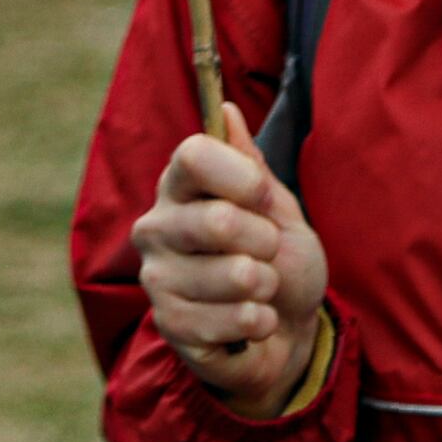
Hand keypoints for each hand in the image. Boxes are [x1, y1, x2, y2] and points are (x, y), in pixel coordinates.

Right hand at [133, 110, 329, 415]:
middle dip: (266, 241)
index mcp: (179, 187)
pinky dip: (261, 321)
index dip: (239, 175)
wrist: (285, 332)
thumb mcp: (277, 209)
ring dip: (267, 286)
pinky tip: (252, 321)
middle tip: (267, 253)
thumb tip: (226, 109)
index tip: (263, 195)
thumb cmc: (279, 261)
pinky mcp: (170, 325)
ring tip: (259, 290)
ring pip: (236, 274)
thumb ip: (251, 165)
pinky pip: (236, 318)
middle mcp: (156, 226)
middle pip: (219, 220)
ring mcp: (158, 278)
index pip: (193, 157)